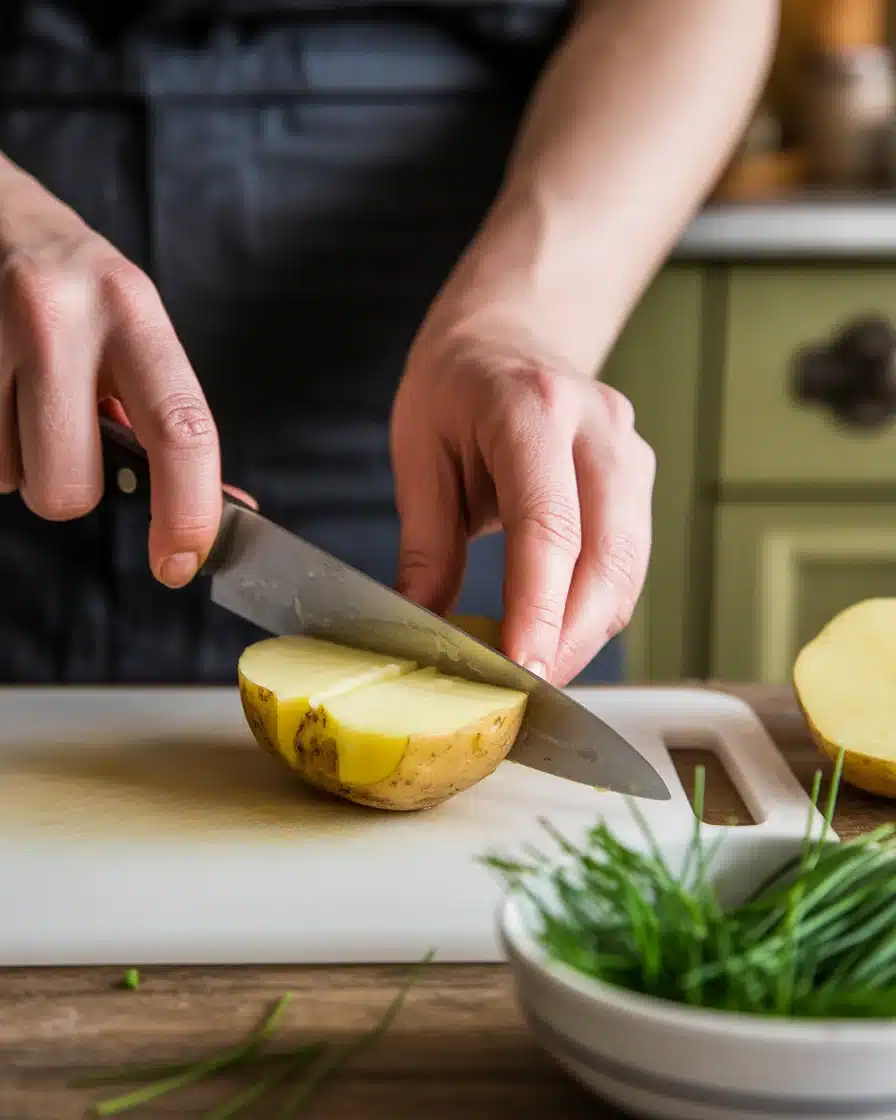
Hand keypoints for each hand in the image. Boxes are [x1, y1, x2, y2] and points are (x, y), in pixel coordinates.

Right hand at [0, 160, 221, 586]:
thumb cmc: (75, 288)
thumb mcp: (133, 328)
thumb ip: (166, 420)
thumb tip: (217, 517)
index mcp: (133, 314)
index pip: (180, 431)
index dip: (187, 512)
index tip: (179, 561)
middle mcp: (60, 319)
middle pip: (68, 487)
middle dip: (68, 487)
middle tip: (64, 437)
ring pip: (8, 479)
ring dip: (19, 460)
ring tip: (20, 395)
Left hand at [390, 324, 654, 686]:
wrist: (511, 336)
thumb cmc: (456, 387)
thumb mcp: (419, 451)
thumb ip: (426, 543)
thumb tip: (423, 630)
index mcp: (532, 408)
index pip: (549, 525)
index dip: (539, 608)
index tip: (521, 669)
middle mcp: (597, 428)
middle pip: (607, 557)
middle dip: (570, 638)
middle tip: (527, 690)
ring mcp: (630, 451)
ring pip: (629, 569)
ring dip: (588, 632)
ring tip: (539, 672)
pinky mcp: (640, 479)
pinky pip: (629, 562)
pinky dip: (598, 608)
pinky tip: (560, 634)